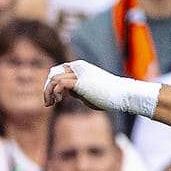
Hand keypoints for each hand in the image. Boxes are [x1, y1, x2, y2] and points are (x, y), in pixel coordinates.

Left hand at [45, 60, 160, 116]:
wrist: (122, 95)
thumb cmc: (108, 96)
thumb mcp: (89, 91)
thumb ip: (78, 90)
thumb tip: (70, 93)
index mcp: (81, 67)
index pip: (59, 71)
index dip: (52, 84)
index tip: (54, 98)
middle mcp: (78, 67)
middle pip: (53, 73)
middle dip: (48, 88)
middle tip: (49, 103)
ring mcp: (78, 73)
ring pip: (53, 78)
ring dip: (48, 92)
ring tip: (50, 104)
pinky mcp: (78, 81)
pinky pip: (59, 83)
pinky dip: (54, 93)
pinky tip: (59, 101)